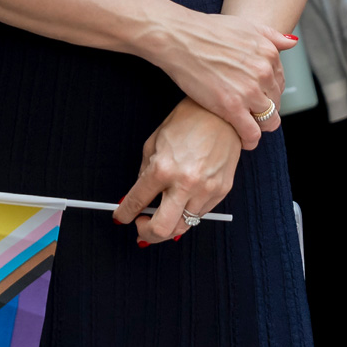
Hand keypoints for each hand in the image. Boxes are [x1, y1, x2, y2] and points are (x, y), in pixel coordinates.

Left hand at [114, 99, 242, 243]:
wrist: (224, 113)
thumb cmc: (189, 122)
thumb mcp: (154, 143)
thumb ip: (144, 173)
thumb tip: (138, 198)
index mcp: (163, 169)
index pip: (136, 203)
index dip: (124, 214)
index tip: (122, 217)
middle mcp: (185, 183)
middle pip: (161, 229)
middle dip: (145, 234)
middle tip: (141, 226)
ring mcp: (207, 189)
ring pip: (182, 226)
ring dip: (168, 225)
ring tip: (163, 215)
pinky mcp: (222, 190)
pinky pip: (200, 214)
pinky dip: (187, 213)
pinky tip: (182, 202)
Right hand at [149, 9, 292, 147]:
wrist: (180, 39)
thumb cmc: (208, 31)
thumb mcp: (247, 26)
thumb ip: (272, 36)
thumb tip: (291, 42)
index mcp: (269, 54)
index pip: (280, 82)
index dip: (270, 92)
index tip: (259, 96)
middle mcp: (264, 73)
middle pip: (275, 101)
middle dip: (265, 108)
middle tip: (251, 112)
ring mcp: (249, 91)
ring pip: (268, 119)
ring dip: (260, 125)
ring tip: (249, 127)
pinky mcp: (231, 107)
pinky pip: (251, 132)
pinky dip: (250, 140)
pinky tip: (245, 141)